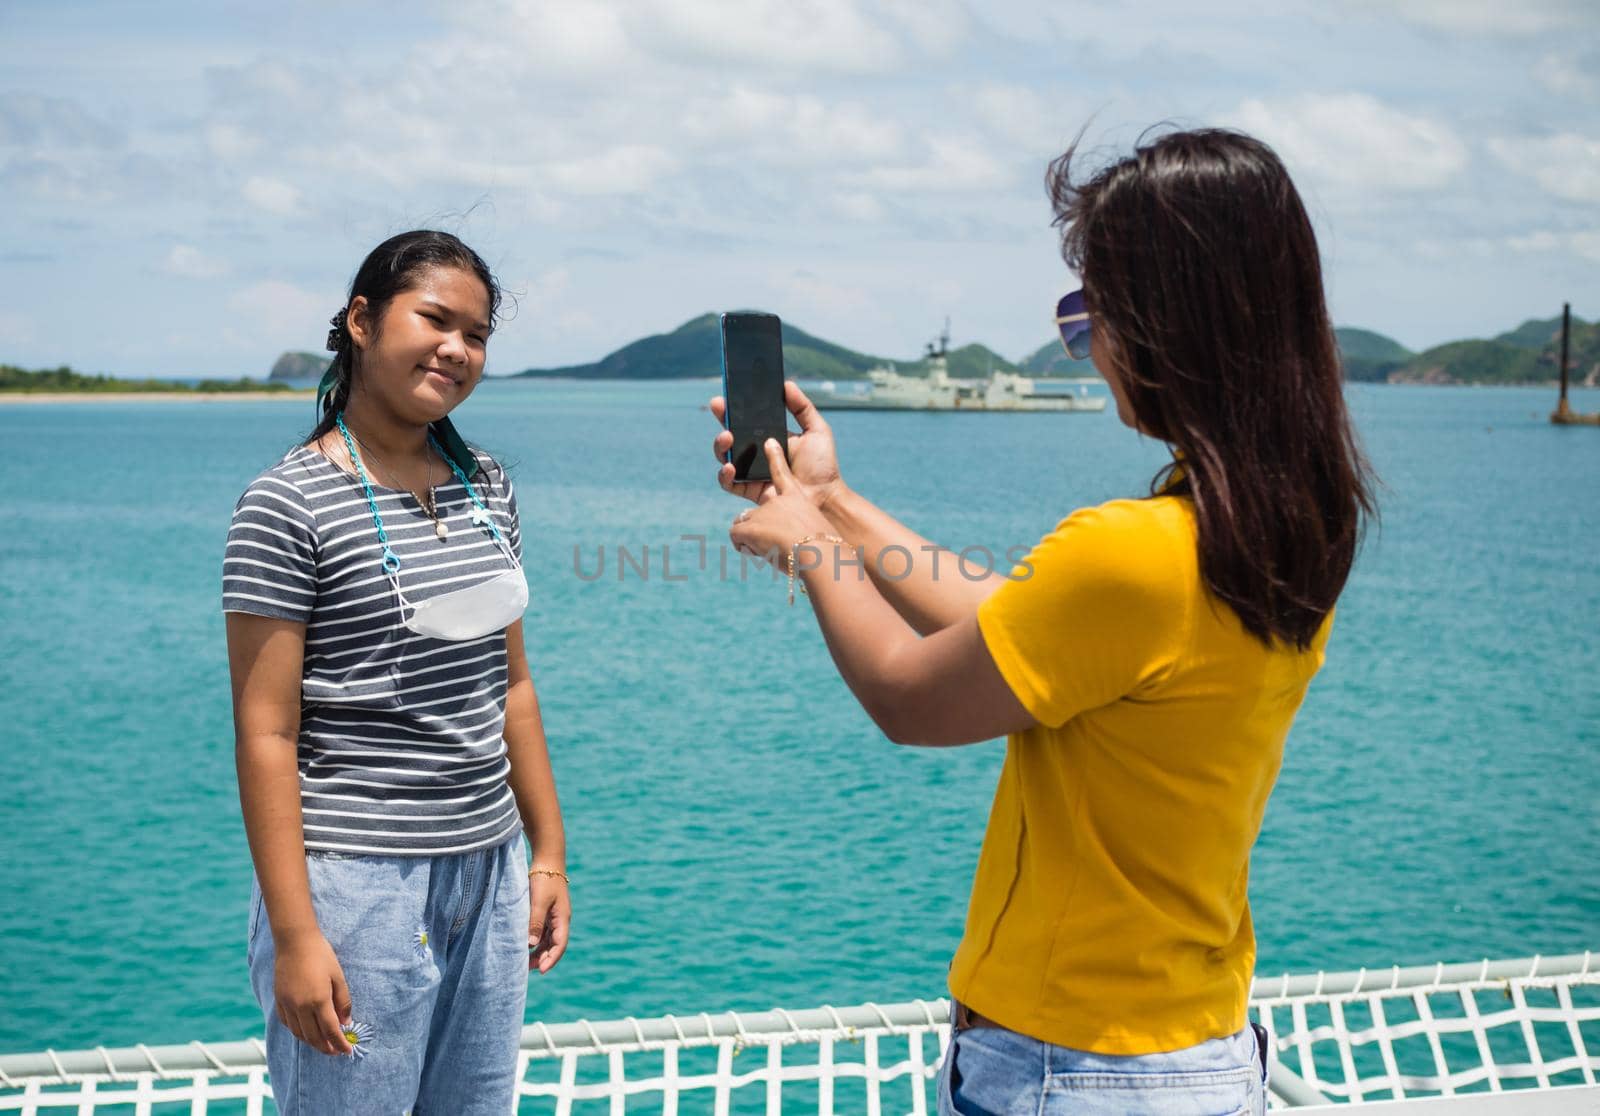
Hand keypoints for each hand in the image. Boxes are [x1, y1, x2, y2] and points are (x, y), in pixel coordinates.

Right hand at [274, 931, 353, 1054]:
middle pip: (313, 1037)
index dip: (340, 1044)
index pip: (331, 1030)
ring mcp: (287, 1005)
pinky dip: (297, 1032)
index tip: (347, 1051)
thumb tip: (346, 1023)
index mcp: (318, 1000)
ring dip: (311, 1042)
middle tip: (335, 1052)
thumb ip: (343, 1002)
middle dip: (326, 1047)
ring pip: (299, 1033)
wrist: (295, 942)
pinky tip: (305, 1032)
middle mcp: (301, 1007)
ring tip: (322, 1045)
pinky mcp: (279, 1000)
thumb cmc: (321, 956)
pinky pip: (287, 1024)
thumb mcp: (338, 977)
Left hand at [528, 872, 569, 973]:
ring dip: (539, 951)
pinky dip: (535, 941)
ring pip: (548, 940)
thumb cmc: (544, 879)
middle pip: (554, 945)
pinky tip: (525, 945)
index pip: (560, 945)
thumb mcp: (538, 901)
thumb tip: (531, 945)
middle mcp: (560, 919)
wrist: (547, 860)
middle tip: (527, 969)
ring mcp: (553, 916)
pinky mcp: (546, 911)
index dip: (551, 959)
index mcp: (562, 918)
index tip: (541, 971)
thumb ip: (535, 923)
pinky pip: (542, 932)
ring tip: (524, 961)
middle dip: (543, 958)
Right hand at [711, 381, 843, 508]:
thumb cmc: (823, 465)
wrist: (825, 496)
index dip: (733, 408)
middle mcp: (756, 453)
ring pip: (725, 456)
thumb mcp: (816, 430)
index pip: (746, 420)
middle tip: (720, 408)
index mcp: (770, 437)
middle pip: (731, 435)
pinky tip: (730, 466)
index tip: (726, 396)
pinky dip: (725, 474)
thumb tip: (786, 384)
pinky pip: (728, 483)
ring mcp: (750, 472)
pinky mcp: (749, 490)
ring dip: (720, 445)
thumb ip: (802, 407)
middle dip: (722, 420)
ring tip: (728, 437)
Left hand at [728, 438, 834, 564]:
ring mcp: (762, 511)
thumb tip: (779, 544)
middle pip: (756, 514)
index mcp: (797, 499)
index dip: (775, 457)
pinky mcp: (749, 525)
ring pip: (746, 527)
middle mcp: (778, 501)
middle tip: (776, 541)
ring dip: (755, 541)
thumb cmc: (823, 551)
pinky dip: (745, 548)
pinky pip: (736, 538)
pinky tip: (763, 552)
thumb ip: (798, 534)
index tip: (770, 443)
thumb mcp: (815, 538)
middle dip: (756, 527)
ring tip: (776, 550)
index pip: (782, 474)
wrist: (820, 554)